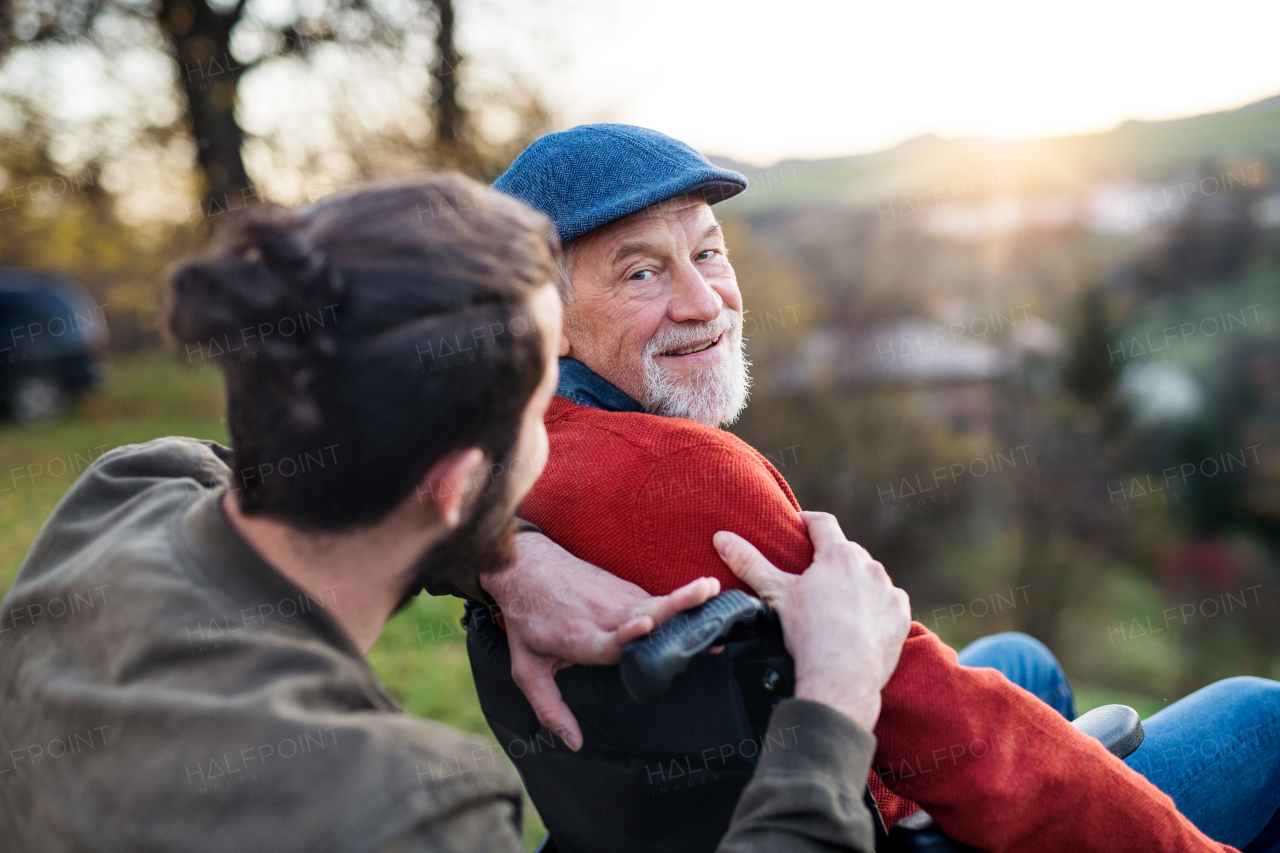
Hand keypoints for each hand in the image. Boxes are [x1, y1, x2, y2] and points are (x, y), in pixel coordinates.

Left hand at [481, 532, 719, 749]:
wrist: (524, 567)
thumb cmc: (526, 620)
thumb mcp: (526, 669)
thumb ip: (549, 708)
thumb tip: (575, 743)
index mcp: (580, 638)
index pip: (609, 639)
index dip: (629, 634)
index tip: (647, 625)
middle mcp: (602, 616)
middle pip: (645, 612)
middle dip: (676, 605)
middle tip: (707, 595)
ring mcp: (616, 599)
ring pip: (656, 602)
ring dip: (685, 597)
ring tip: (713, 591)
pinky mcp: (624, 588)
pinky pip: (655, 599)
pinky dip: (678, 601)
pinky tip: (702, 600)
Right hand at [712, 512, 910, 731]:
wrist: (842, 678)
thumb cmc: (808, 633)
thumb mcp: (775, 595)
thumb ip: (749, 562)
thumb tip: (722, 538)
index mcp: (838, 555)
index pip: (823, 523)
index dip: (808, 522)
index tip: (799, 527)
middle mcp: (868, 567)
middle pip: (847, 550)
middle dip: (831, 557)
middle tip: (814, 573)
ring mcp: (888, 591)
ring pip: (870, 575)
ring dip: (856, 581)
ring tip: (837, 600)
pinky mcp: (900, 615)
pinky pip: (890, 600)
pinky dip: (877, 604)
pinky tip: (862, 619)